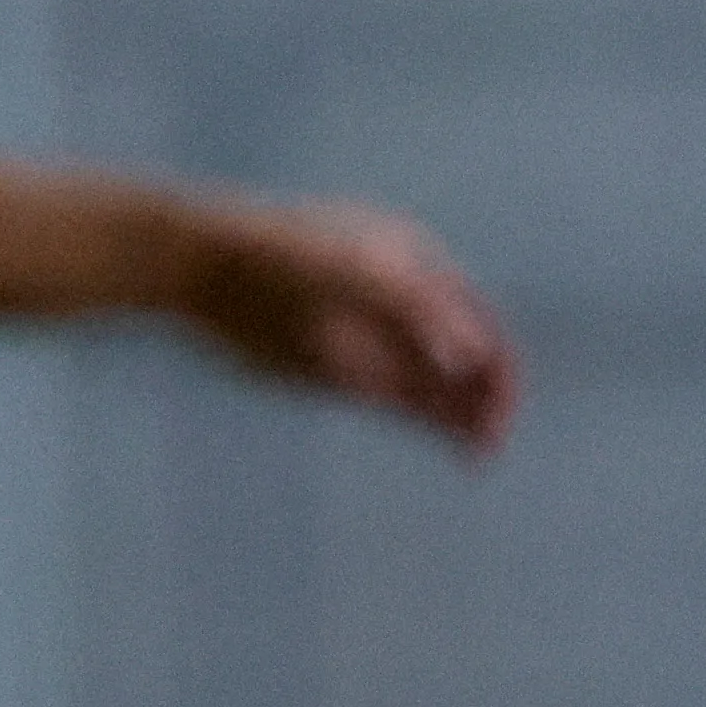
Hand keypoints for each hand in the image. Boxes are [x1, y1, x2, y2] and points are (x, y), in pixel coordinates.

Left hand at [177, 196, 518, 452]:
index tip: (502, 400)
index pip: (482, 321)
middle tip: (492, 437)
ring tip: (482, 450)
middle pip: (469, 358)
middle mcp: (406, 307)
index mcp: (420, 268)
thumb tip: (471, 358)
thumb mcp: (360, 271)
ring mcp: (377, 342)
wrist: (203, 267)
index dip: (499, 360)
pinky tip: (460, 447)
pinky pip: (410, 405)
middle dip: (489, 396)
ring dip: (469, 417)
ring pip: (444, 387)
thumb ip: (420, 309)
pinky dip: (438, 426)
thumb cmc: (284, 256)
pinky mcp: (348, 377)